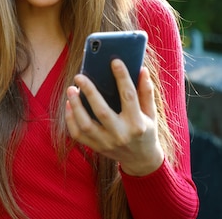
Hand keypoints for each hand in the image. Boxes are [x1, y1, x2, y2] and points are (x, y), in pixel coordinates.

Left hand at [65, 60, 164, 175]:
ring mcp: (107, 143)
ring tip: (71, 89)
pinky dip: (70, 119)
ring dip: (76, 106)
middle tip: (80, 76)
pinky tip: (69, 104)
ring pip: (85, 125)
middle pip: (102, 111)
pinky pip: (77, 134)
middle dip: (90, 92)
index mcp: (137, 124)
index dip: (122, 77)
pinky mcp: (96, 148)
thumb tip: (141, 69)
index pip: (129, 96)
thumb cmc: (146, 130)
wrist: (141, 160)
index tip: (115, 61)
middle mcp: (121, 135)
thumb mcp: (151, 113)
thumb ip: (146, 92)